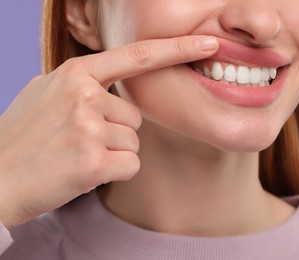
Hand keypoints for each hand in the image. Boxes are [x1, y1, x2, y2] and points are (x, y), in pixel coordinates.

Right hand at [0, 35, 218, 228]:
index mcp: (76, 74)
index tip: (208, 43)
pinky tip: (83, 171)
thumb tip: (116, 83)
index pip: (138, 56)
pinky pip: (131, 165)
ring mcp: (89, 128)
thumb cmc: (24, 137)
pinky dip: (113, 172)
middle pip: (136, 116)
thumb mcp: (48, 93)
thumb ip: (85, 83)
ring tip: (76, 154)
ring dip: (112, 153)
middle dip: (115, 131)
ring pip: (134, 142)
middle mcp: (85, 96)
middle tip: (79, 140)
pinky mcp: (94, 162)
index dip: (177, 48)